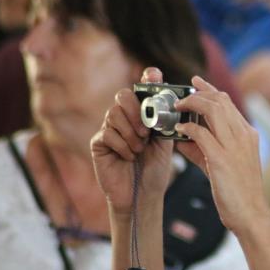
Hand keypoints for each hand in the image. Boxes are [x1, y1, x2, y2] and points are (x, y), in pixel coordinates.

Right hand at [91, 67, 174, 214]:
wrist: (143, 194)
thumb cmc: (154, 169)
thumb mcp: (165, 143)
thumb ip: (165, 121)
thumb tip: (170, 103)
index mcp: (141, 116)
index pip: (140, 90)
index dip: (147, 79)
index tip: (153, 75)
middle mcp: (124, 119)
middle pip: (122, 96)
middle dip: (135, 110)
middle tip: (146, 131)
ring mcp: (109, 129)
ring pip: (113, 114)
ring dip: (130, 133)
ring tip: (139, 149)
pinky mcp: (98, 143)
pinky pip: (107, 133)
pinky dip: (122, 146)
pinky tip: (129, 157)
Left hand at [174, 76, 269, 231]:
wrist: (251, 214)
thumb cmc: (238, 193)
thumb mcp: (222, 165)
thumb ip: (203, 150)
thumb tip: (182, 139)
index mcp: (248, 135)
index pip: (228, 103)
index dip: (210, 89)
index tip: (196, 83)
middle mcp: (244, 135)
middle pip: (220, 100)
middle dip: (198, 92)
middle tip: (181, 94)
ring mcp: (234, 146)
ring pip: (212, 109)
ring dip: (191, 104)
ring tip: (178, 108)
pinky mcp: (222, 159)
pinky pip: (201, 134)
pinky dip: (187, 128)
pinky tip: (178, 131)